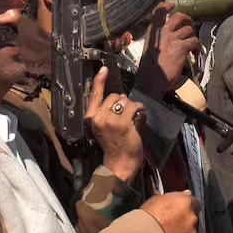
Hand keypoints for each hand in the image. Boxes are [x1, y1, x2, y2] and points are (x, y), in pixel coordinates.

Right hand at [84, 67, 143, 183]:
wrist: (120, 162)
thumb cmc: (115, 144)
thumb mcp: (106, 127)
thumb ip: (109, 111)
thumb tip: (120, 96)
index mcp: (92, 118)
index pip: (94, 96)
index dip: (99, 81)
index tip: (103, 69)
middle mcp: (99, 118)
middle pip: (114, 96)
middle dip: (123, 103)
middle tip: (126, 117)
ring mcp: (110, 121)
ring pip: (125, 101)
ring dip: (133, 108)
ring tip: (132, 121)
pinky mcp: (123, 124)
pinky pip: (135, 107)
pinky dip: (140, 111)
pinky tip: (139, 120)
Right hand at [136, 3, 199, 97]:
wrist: (151, 83)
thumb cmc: (149, 71)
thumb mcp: (149, 52)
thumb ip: (157, 43)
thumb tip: (169, 42)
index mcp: (152, 34)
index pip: (157, 13)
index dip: (165, 6)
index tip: (171, 4)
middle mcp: (162, 33)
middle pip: (178, 17)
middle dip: (187, 19)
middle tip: (189, 25)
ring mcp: (172, 39)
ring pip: (188, 30)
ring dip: (192, 38)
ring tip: (192, 47)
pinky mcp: (181, 48)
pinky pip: (194, 41)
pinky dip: (197, 48)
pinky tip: (195, 54)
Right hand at [140, 191, 200, 232]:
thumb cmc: (147, 218)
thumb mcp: (157, 199)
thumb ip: (176, 196)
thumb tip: (186, 193)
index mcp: (186, 203)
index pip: (195, 203)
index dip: (187, 208)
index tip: (181, 212)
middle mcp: (192, 218)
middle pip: (193, 219)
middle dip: (185, 222)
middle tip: (171, 225)